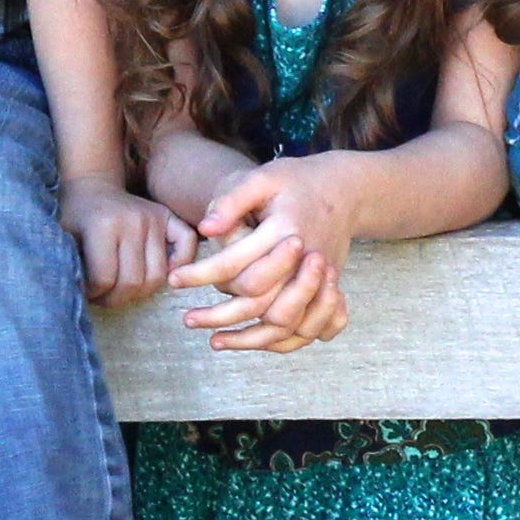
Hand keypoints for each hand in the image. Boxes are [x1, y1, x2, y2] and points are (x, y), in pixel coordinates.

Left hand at [61, 177, 193, 306]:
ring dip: (139, 293)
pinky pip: (186, 244)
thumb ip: (70, 266)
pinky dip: (181, 263)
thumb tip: (77, 296)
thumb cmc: (74, 217)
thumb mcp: (62, 238)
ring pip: (157, 276)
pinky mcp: (167, 217)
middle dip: (115, 298)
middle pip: (132, 282)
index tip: (86, 291)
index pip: (104, 279)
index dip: (93, 294)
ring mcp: (153, 219)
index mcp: (103, 226)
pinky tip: (163, 274)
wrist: (92, 187)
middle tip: (103, 296)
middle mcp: (133, 221)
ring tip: (122, 290)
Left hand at [173, 164, 351, 352]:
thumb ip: (233, 200)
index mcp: (285, 230)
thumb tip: (205, 228)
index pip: (236, 264)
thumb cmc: (297, 181)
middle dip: (218, 315)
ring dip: (246, 338)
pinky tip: (250, 340)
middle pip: (258, 302)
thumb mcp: (264, 177)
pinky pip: (304, 329)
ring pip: (282, 323)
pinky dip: (277, 341)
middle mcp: (304, 262)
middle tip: (187, 319)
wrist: (346, 191)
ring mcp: (320, 280)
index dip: (201, 274)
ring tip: (213, 340)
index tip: (174, 281)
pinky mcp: (328, 291)